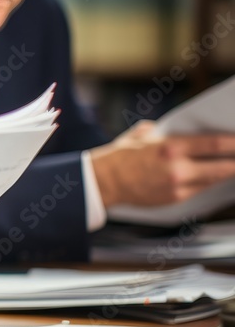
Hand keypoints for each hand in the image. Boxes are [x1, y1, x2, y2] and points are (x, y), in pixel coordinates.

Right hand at [90, 120, 234, 206]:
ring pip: (214, 179)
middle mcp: (177, 168)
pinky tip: (216, 176)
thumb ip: (165, 130)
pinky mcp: (176, 198)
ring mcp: (178, 186)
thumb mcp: (142, 134)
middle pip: (222, 167)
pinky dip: (210, 181)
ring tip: (233, 166)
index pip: (214, 144)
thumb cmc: (121, 155)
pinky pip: (201, 189)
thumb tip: (183, 127)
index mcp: (170, 147)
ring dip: (228, 173)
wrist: (105, 181)